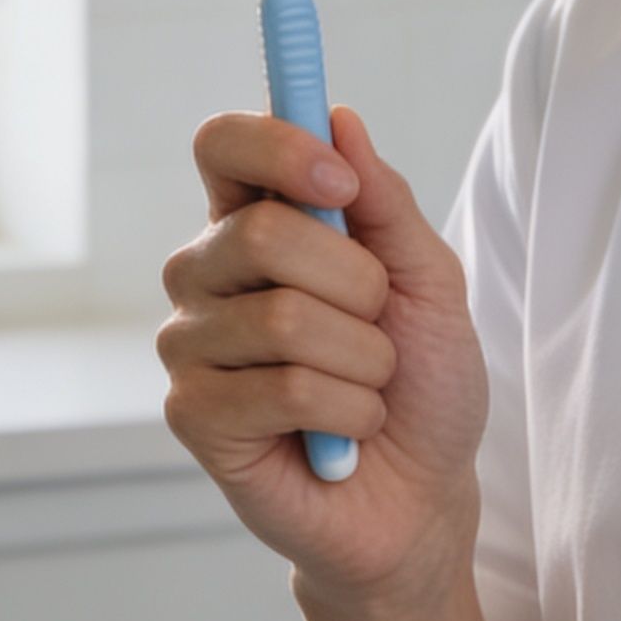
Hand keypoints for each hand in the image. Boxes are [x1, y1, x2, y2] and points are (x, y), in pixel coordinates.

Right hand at [159, 105, 488, 608]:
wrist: (420, 500)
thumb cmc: (420, 386)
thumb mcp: (429, 282)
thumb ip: (384, 202)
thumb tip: (339, 119)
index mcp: (252, 223)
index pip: (222, 146)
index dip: (276, 146)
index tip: (339, 181)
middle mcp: (206, 276)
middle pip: (260, 231)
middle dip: (355, 284)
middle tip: (378, 327)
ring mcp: (190, 345)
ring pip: (283, 318)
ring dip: (362, 362)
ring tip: (364, 391)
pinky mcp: (193, 415)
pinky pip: (285, 388)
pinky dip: (347, 413)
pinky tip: (342, 435)